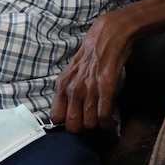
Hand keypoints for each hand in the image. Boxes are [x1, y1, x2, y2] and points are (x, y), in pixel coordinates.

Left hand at [50, 11, 130, 132]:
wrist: (108, 35)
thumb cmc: (90, 55)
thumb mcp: (71, 73)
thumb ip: (67, 91)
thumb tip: (65, 113)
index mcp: (62, 85)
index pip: (56, 118)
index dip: (66, 123)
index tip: (75, 122)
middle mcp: (72, 88)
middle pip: (72, 126)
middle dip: (82, 129)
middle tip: (89, 125)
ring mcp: (88, 88)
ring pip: (89, 123)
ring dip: (96, 126)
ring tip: (100, 122)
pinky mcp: (106, 86)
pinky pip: (104, 114)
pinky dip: (107, 122)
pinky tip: (109, 122)